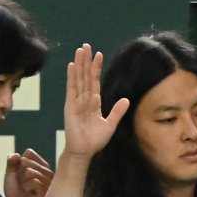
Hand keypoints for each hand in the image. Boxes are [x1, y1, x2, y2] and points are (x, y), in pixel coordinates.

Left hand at [3, 148, 53, 196]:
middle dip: (20, 173)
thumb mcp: (11, 175)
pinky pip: (35, 181)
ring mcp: (49, 181)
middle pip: (29, 160)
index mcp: (39, 165)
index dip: (19, 162)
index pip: (29, 153)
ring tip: (26, 189)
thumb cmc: (15, 193)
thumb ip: (12, 163)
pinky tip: (30, 193)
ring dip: (23, 181)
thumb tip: (16, 154)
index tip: (19, 174)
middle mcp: (46, 171)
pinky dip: (28, 187)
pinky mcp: (49, 190)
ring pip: (31, 171)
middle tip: (22, 184)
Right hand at [62, 44, 128, 159]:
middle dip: (86, 61)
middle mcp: (84, 99)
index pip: (94, 81)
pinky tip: (72, 65)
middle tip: (86, 45)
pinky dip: (72, 77)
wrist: (84, 151)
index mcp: (93, 102)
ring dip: (79, 64)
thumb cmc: (95, 140)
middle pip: (85, 76)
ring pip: (79, 79)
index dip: (96, 68)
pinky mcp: (70, 106)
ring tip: (80, 50)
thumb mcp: (110, 124)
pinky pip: (72, 89)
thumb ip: (117, 111)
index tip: (98, 55)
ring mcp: (76, 101)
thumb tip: (126, 100)